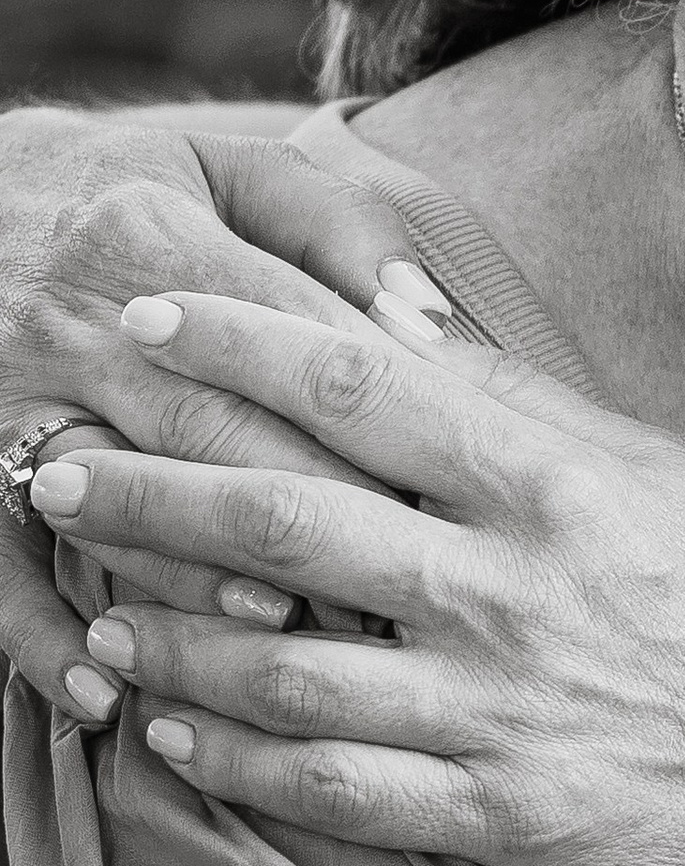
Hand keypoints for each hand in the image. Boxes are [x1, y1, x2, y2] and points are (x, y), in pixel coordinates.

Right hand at [0, 111, 436, 712]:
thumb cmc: (113, 187)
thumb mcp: (219, 166)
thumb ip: (333, 224)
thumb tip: (425, 318)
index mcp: (155, 241)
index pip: (294, 346)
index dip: (380, 426)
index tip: (458, 497)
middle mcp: (78, 327)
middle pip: (220, 438)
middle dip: (318, 522)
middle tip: (404, 597)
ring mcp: (10, 405)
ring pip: (119, 515)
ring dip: (201, 588)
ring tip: (285, 644)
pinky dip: (45, 642)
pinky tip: (110, 700)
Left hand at [29, 287, 684, 865]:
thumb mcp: (647, 465)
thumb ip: (515, 398)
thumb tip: (390, 317)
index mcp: (547, 481)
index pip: (356, 387)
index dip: (233, 346)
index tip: (144, 319)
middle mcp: (510, 588)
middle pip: (282, 523)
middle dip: (147, 492)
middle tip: (53, 469)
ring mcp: (497, 707)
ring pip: (279, 667)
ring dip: (164, 638)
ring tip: (97, 609)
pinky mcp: (498, 811)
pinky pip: (330, 789)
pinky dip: (233, 763)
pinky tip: (169, 737)